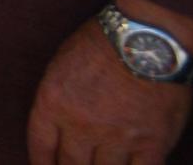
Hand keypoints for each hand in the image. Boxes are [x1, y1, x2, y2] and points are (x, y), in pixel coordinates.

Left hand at [27, 18, 190, 163]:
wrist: (148, 39)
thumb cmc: (104, 42)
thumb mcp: (62, 63)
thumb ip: (59, 97)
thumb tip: (59, 123)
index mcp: (54, 102)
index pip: (41, 145)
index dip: (43, 164)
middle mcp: (80, 125)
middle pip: (70, 164)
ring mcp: (116, 137)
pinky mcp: (151, 143)